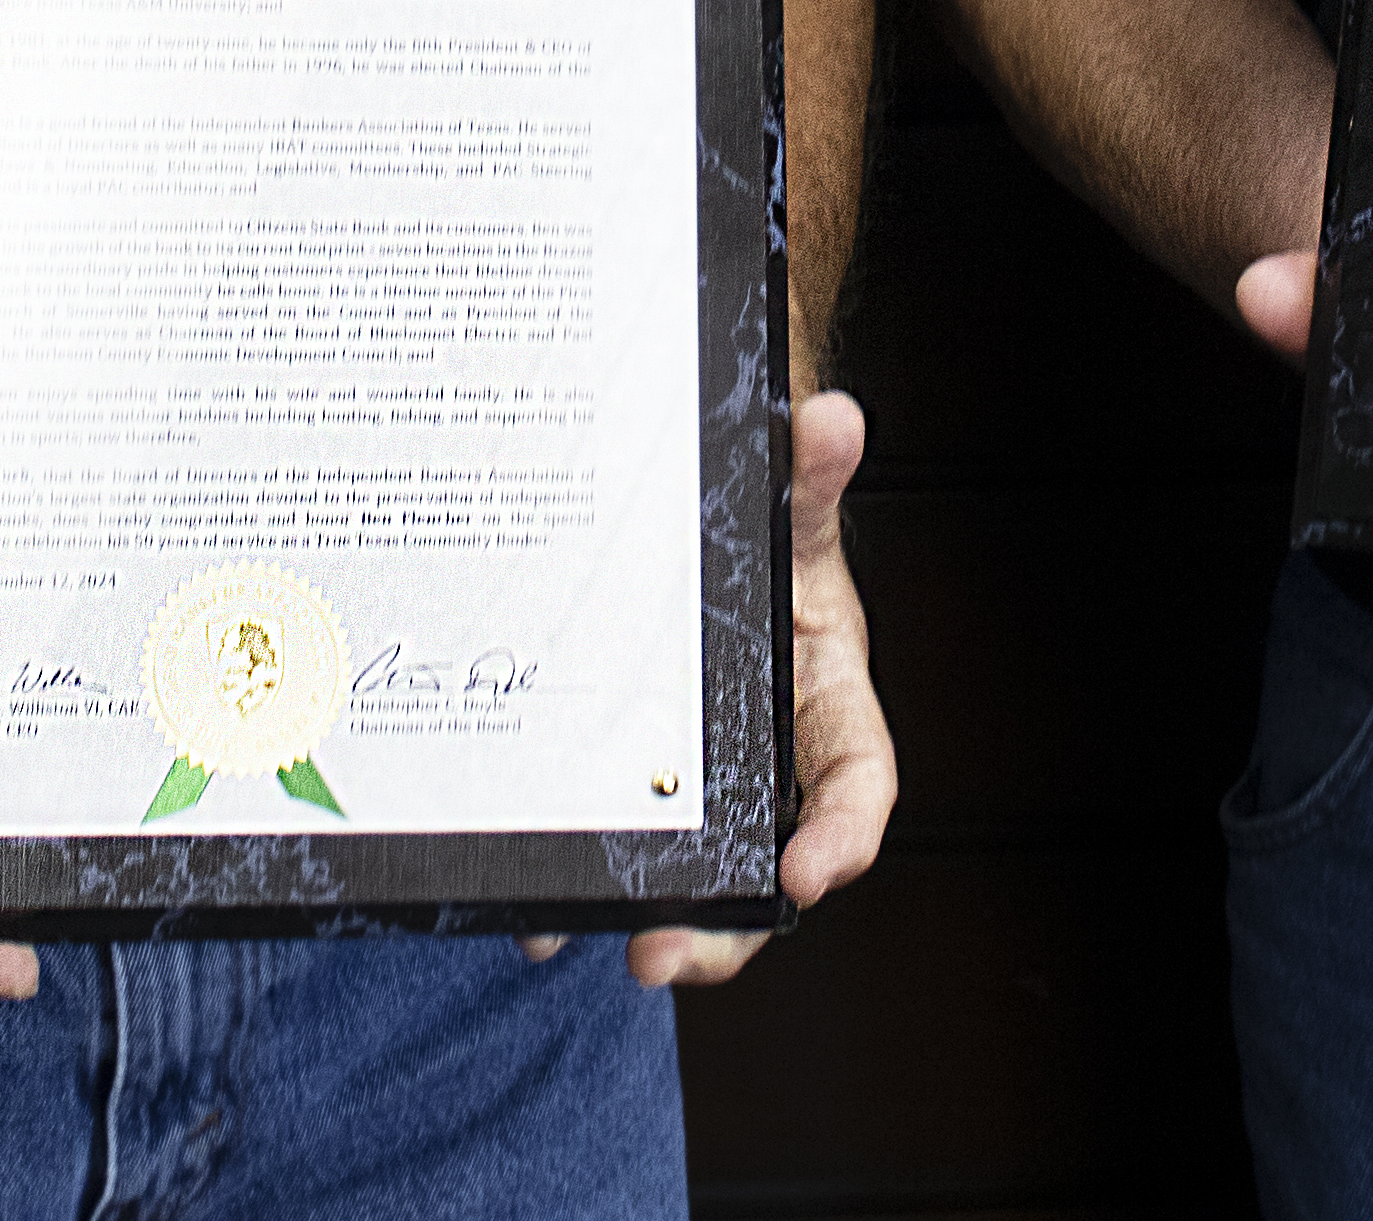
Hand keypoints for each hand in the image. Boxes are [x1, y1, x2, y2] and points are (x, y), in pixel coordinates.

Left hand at [610, 388, 896, 988]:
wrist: (692, 525)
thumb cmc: (760, 532)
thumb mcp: (782, 504)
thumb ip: (806, 473)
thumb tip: (831, 419)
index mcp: (823, 704)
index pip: (855, 785)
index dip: (841, 838)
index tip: (808, 873)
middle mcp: (765, 763)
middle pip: (759, 871)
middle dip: (716, 930)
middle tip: (661, 952)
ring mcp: (695, 785)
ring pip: (678, 876)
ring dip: (626, 915)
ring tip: (560, 937)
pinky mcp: (630, 789)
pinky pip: (606, 844)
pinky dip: (566, 879)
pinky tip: (517, 908)